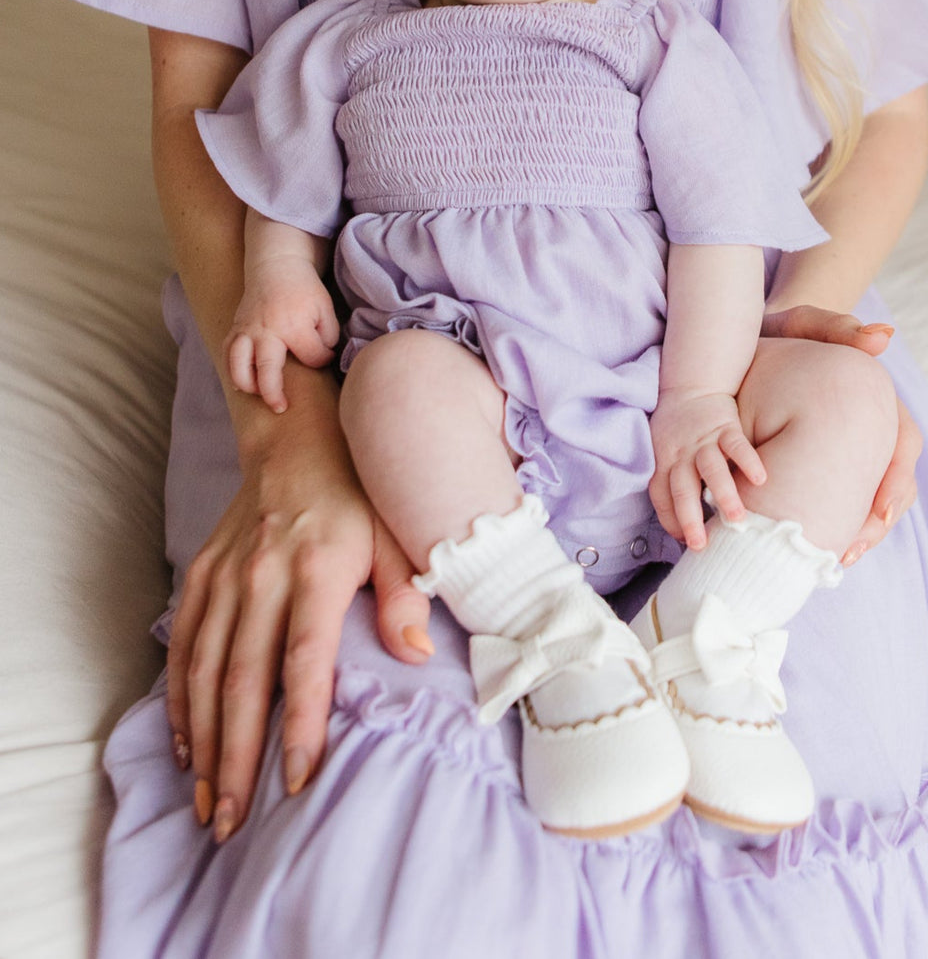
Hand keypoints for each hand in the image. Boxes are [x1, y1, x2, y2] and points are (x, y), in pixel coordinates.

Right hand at [166, 371, 432, 842]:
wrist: (297, 440)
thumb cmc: (358, 495)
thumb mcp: (395, 534)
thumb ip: (405, 594)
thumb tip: (416, 654)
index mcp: (316, 569)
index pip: (304, 661)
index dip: (301, 724)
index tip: (297, 782)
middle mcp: (261, 576)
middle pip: (244, 680)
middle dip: (236, 757)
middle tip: (231, 820)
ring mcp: (224, 576)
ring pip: (205, 672)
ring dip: (202, 742)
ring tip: (206, 801)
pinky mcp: (200, 575)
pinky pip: (182, 645)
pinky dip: (179, 698)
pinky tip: (183, 745)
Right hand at [225, 256, 338, 412]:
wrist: (277, 265)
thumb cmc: (305, 289)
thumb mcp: (325, 308)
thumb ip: (327, 336)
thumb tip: (321, 359)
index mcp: (293, 325)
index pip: (312, 357)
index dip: (322, 360)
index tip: (324, 355)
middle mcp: (267, 330)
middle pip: (266, 370)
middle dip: (273, 394)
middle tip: (281, 408)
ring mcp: (247, 330)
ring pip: (238, 365)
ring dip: (247, 385)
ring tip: (259, 395)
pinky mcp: (235, 328)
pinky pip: (227, 354)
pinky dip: (231, 371)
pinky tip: (242, 383)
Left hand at [649, 388, 766, 550]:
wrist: (691, 387)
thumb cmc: (677, 430)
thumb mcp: (664, 453)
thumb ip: (672, 482)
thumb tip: (683, 523)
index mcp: (663, 462)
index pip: (661, 497)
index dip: (670, 520)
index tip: (683, 541)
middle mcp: (681, 454)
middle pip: (682, 489)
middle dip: (689, 518)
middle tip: (700, 544)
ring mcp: (703, 441)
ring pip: (711, 469)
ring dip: (723, 494)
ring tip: (736, 518)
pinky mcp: (725, 427)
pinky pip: (737, 445)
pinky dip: (748, 460)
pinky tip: (761, 479)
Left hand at [756, 303, 920, 563]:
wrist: (756, 343)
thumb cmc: (785, 332)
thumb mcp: (803, 324)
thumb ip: (838, 326)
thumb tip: (884, 337)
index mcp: (876, 398)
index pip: (905, 441)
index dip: (897, 478)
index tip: (881, 508)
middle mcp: (872, 427)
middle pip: (893, 483)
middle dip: (877, 522)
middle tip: (851, 550)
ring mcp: (852, 448)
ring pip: (871, 501)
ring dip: (858, 533)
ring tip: (835, 560)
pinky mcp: (827, 463)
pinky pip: (840, 502)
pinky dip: (833, 527)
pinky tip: (815, 550)